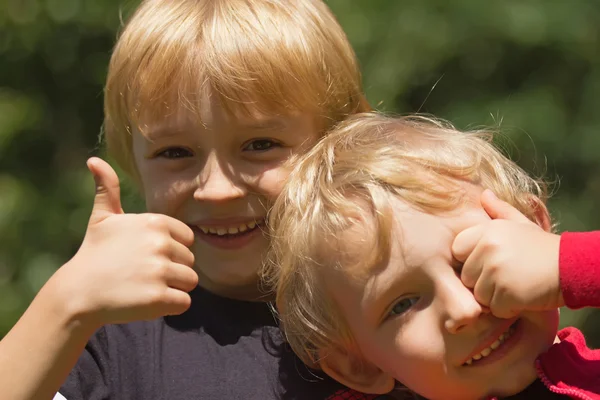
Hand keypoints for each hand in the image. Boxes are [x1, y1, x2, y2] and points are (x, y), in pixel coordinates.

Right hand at [51, 157, 197, 327]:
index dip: (171, 250)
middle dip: (172, 270)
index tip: (146, 256)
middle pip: (190, 262)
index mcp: (155, 222)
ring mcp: (160, 271)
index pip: (187, 239)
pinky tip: (146, 301)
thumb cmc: (94, 254)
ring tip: (144, 287)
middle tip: (142, 274)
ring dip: (172, 288)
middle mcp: (160, 243)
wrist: (78, 293)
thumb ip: (107, 189)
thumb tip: (94, 160)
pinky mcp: (159, 298)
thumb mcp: (102, 218)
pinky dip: (170, 306)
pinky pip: (184, 303)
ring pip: (190, 282)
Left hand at [451, 190, 562, 318]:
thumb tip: (484, 194)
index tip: (489, 262)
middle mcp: (488, 248)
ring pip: (479, 294)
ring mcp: (496, 270)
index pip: (457, 249)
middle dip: (483, 282)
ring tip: (515, 285)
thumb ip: (499, 210)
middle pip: (466, 276)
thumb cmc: (543, 247)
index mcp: (487, 231)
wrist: (573, 267)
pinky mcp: (507, 293)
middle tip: (507, 276)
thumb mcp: (521, 224)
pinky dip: (507, 308)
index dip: (470, 260)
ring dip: (495, 297)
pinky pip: (495, 308)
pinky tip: (522, 297)